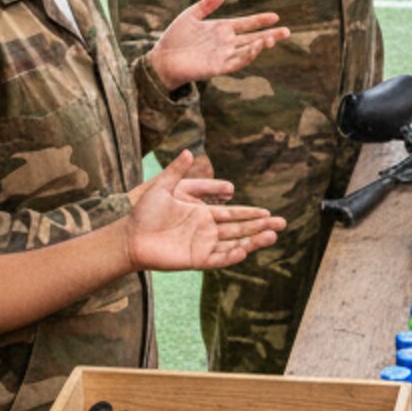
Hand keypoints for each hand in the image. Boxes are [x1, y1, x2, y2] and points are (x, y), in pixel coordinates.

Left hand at [125, 152, 285, 271]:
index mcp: (203, 214)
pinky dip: (232, 255)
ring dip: (253, 241)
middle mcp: (207, 231)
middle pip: (240, 229)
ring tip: (272, 236)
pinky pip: (218, 259)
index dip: (251, 213)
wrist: (129, 236)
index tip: (268, 212)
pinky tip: (245, 249)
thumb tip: (188, 151)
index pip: (233, 214)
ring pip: (234, 244)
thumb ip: (176, 171)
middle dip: (261, 227)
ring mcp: (203, 246)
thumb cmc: (144, 213)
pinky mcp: (195, 259)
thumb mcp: (162, 187)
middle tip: (282, 224)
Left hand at [148, 0, 288, 88]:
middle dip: (270, 35)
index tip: (275, 16)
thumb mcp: (191, 15)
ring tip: (272, 39)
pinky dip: (247, 56)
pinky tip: (255, 48)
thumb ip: (207, 4)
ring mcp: (223, 55)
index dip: (260, 20)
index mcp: (222, 29)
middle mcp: (226, 42)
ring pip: (248, 50)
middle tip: (287, 31)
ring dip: (261, 45)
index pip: (246, 24)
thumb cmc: (175, 38)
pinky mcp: (218, 67)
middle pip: (253, 38)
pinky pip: (236, 62)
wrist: (162, 59)